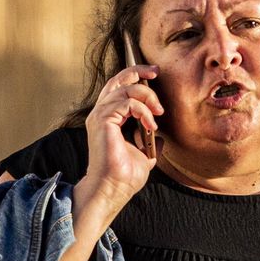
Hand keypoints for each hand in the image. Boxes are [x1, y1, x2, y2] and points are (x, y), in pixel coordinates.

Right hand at [78, 63, 161, 217]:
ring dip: (147, 98)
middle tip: (156, 73)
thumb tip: (160, 137)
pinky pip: (126, 103)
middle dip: (138, 71)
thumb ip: (148, 141)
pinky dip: (143, 111)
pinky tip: (150, 125)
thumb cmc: (124, 176)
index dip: (135, 76)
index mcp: (108, 119)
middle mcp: (101, 114)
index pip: (119, 87)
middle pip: (117, 80)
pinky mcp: (103, 121)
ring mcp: (100, 116)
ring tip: (158, 115)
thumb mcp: (144, 154)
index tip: (154, 75)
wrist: (114, 189)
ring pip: (125, 89)